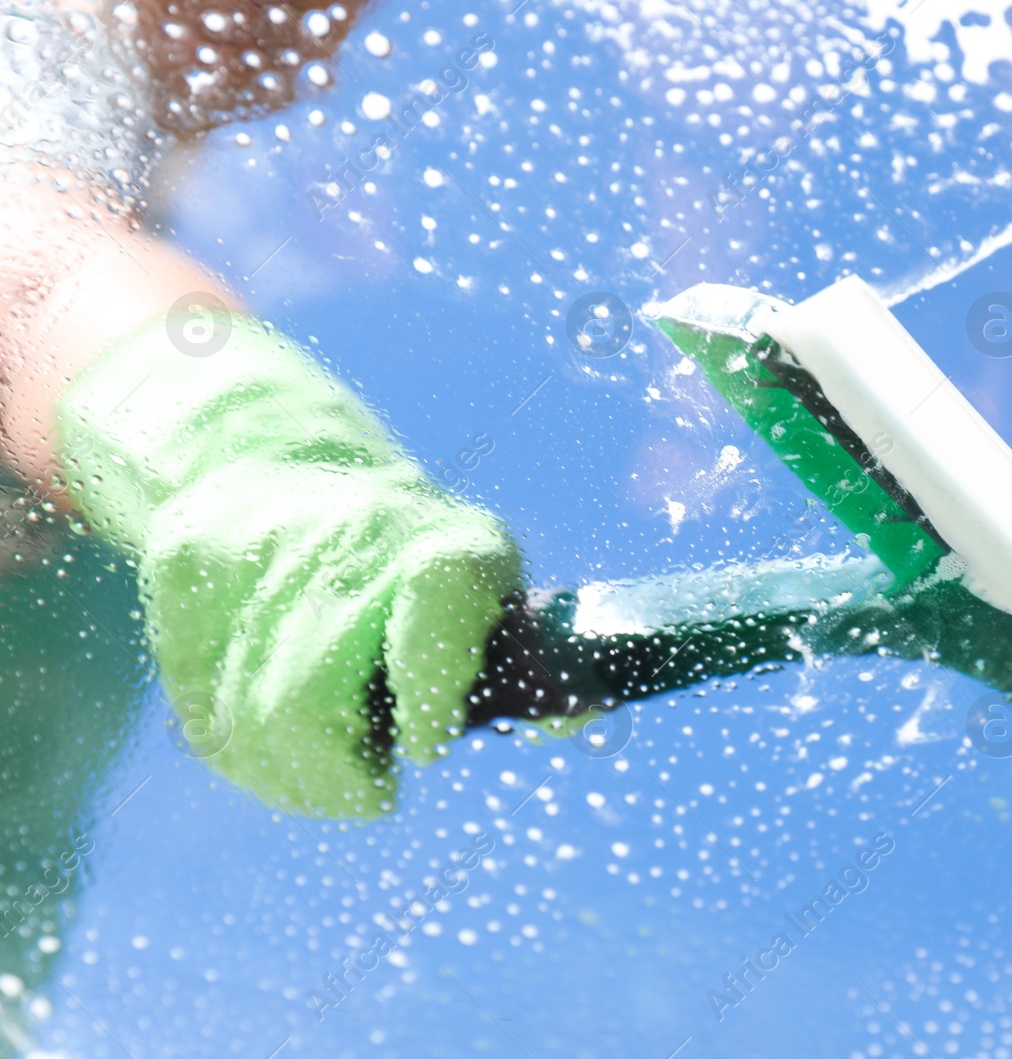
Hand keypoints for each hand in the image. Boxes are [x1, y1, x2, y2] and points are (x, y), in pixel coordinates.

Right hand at [55, 309, 521, 816]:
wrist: (285, 464)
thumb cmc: (418, 560)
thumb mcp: (489, 589)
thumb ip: (539, 666)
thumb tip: (584, 723)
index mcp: (445, 547)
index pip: (440, 599)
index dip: (431, 679)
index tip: (424, 744)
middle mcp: (348, 542)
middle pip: (309, 697)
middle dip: (338, 776)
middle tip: (368, 789)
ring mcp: (255, 555)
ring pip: (248, 720)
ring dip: (289, 777)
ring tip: (326, 770)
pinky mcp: (186, 572)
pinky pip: (199, 708)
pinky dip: (237, 749)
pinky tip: (269, 737)